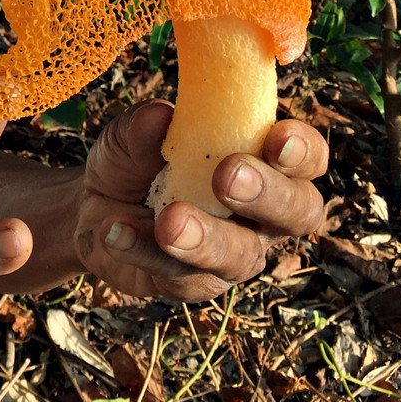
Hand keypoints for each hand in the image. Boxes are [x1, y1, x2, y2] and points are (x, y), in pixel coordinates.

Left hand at [72, 102, 326, 300]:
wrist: (93, 207)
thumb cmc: (135, 160)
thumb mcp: (131, 135)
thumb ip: (145, 126)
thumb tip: (158, 117)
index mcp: (264, 163)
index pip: (307, 158)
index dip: (302, 149)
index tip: (277, 136)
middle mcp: (263, 215)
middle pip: (297, 212)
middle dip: (268, 194)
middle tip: (227, 176)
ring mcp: (233, 254)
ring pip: (239, 254)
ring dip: (206, 238)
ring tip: (168, 222)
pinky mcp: (194, 284)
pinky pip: (177, 274)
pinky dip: (144, 251)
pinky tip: (115, 232)